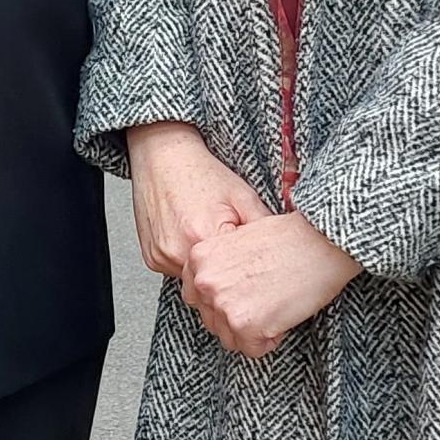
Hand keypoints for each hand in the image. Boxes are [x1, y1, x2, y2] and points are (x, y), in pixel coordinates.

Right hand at [127, 121, 268, 280]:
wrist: (163, 156)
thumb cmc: (201, 173)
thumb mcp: (242, 196)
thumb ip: (265, 227)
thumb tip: (287, 251)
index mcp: (205, 235)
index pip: (236, 276)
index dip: (249, 272)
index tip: (255, 268)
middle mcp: (179, 251)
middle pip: (214, 282)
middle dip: (228, 274)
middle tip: (235, 254)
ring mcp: (162, 257)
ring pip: (195, 279)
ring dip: (207, 268)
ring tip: (211, 237)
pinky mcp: (152, 258)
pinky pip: (177, 270)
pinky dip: (188, 261)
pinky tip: (192, 237)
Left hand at [183, 211, 358, 359]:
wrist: (323, 241)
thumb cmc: (292, 237)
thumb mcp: (241, 240)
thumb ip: (220, 265)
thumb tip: (219, 291)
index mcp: (200, 258)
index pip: (196, 297)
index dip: (223, 300)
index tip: (243, 293)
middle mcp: (205, 282)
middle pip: (212, 321)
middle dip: (238, 317)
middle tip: (265, 299)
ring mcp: (223, 304)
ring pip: (231, 339)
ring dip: (253, 330)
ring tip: (275, 304)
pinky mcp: (245, 325)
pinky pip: (253, 349)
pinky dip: (271, 339)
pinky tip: (283, 314)